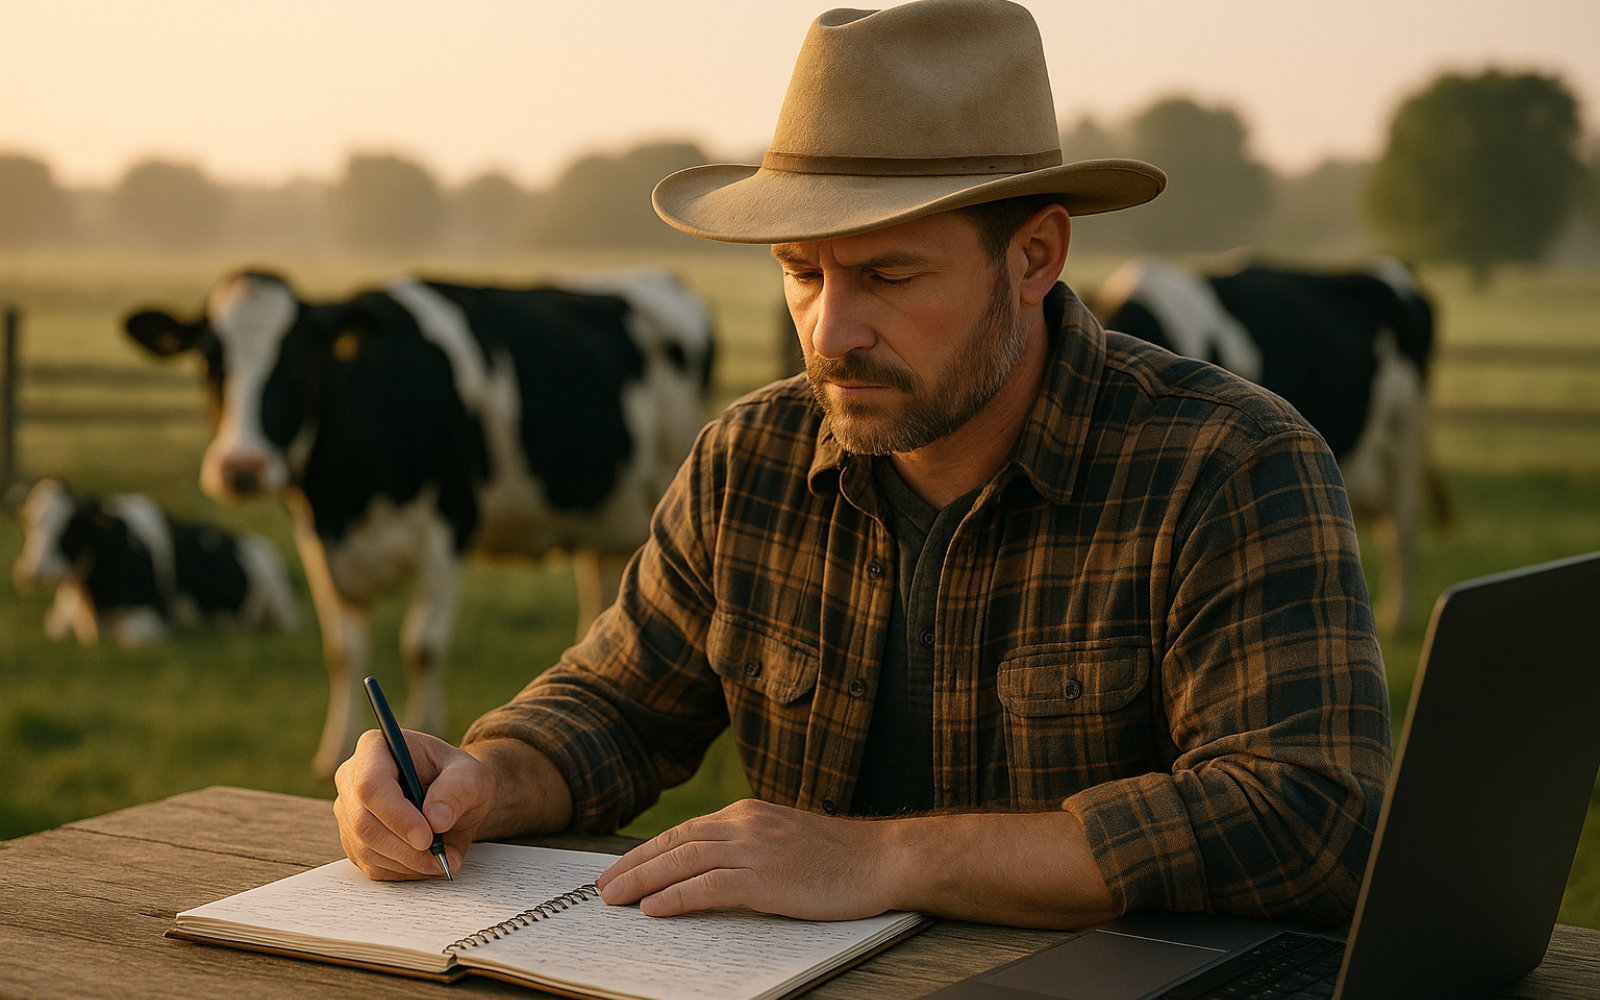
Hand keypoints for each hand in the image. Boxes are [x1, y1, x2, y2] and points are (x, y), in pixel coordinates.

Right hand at [333, 728, 495, 879]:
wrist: (453, 797)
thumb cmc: (458, 778)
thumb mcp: (470, 776)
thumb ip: (457, 791)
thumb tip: (436, 819)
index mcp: (375, 748)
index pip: (371, 784)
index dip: (396, 815)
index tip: (427, 837)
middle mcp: (352, 778)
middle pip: (363, 822)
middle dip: (404, 847)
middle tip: (441, 857)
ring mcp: (349, 811)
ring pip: (365, 848)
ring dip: (407, 862)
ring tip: (442, 859)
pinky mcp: (354, 840)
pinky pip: (370, 864)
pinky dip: (402, 870)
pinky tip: (426, 861)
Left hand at [594, 798, 893, 919]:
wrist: (881, 859)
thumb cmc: (838, 857)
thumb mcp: (783, 839)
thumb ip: (747, 846)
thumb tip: (706, 870)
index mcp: (748, 813)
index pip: (684, 831)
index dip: (647, 851)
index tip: (620, 869)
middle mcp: (746, 824)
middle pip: (676, 843)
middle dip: (634, 865)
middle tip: (603, 886)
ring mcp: (756, 849)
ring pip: (684, 862)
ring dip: (644, 881)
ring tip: (616, 899)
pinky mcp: (767, 878)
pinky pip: (710, 886)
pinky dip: (677, 897)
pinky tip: (654, 909)